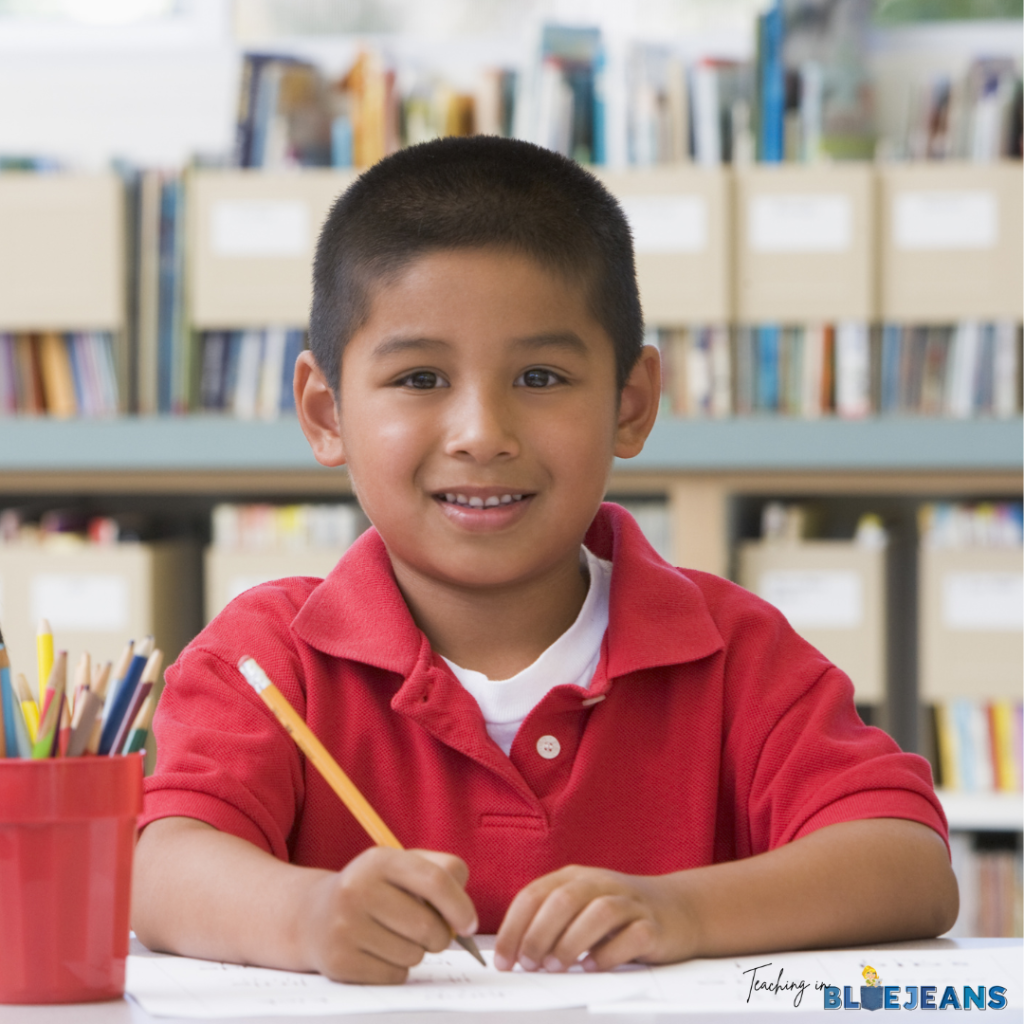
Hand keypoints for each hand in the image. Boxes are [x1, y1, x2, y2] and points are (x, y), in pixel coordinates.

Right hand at [300, 847, 477, 983]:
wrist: (314, 915)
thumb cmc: (374, 889)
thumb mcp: (402, 866)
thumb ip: (443, 873)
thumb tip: (466, 917)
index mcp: (380, 860)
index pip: (435, 881)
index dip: (460, 906)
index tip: (470, 924)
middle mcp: (358, 890)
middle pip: (429, 926)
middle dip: (440, 935)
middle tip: (431, 932)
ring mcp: (345, 927)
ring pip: (414, 955)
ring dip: (416, 951)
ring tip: (396, 936)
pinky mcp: (339, 961)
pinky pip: (395, 975)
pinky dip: (397, 968)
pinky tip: (380, 952)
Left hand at [493, 865, 693, 973]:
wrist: (677, 908)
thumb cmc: (618, 914)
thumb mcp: (580, 908)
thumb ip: (550, 923)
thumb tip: (514, 954)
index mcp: (575, 877)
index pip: (535, 894)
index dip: (514, 927)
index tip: (503, 959)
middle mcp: (600, 883)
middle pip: (563, 900)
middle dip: (539, 935)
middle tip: (529, 964)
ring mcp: (629, 902)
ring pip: (598, 912)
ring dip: (571, 942)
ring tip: (557, 967)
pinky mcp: (653, 925)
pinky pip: (632, 936)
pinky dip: (610, 953)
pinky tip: (595, 966)